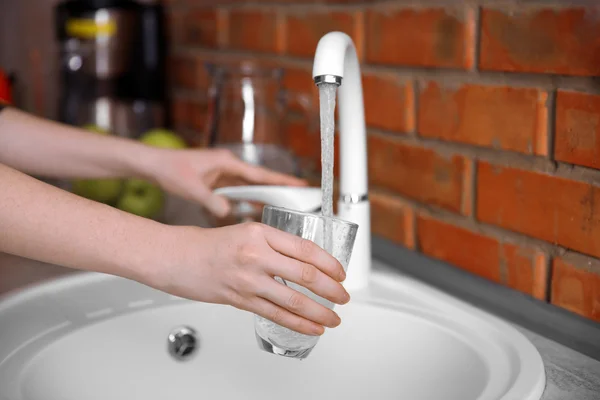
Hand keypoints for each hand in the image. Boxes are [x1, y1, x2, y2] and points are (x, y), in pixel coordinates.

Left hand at [142, 148, 305, 216]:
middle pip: (261, 179)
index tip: (301, 185)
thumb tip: (227, 212)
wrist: (154, 165)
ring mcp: (225, 173)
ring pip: (252, 186)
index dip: (281, 181)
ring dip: (266, 195)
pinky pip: (241, 191)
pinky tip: (259, 209)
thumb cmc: (171, 170)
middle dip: (280, 188)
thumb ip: (210, 200)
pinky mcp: (219, 181)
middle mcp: (229, 166)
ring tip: (286, 205)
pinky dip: (251, 199)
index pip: (260, 174)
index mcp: (227, 162)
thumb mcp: (191, 188)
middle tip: (302, 196)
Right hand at [152, 222, 349, 335]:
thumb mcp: (246, 232)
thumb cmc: (208, 244)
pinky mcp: (240, 300)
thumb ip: (274, 245)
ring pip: (293, 300)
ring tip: (333, 318)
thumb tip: (304, 262)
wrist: (175, 257)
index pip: (305, 248)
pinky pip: (275, 315)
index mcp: (261, 233)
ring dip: (319, 312)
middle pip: (305, 275)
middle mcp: (256, 255)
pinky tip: (311, 327)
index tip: (340, 273)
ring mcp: (248, 279)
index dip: (329, 263)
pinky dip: (298, 324)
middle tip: (344, 296)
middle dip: (331, 289)